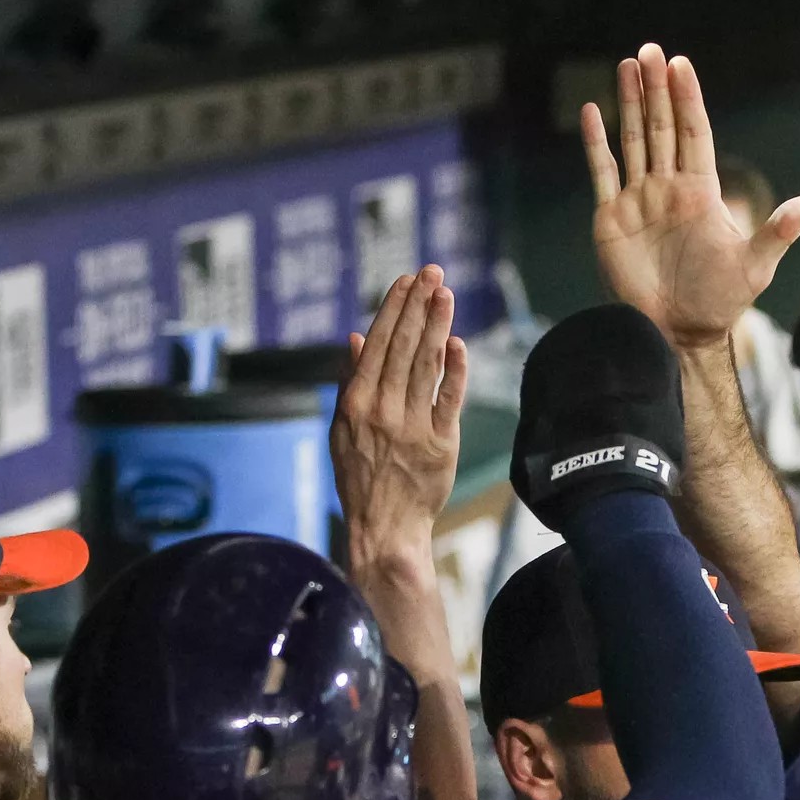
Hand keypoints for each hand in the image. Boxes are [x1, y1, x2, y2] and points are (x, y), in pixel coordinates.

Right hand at [333, 265, 467, 561]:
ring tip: (445, 293)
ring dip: (437, 325)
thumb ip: (350, 380)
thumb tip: (357, 336)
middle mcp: (383, 410)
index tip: (407, 280)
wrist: (384, 527)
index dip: (394, 309)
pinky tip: (458, 342)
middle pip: (404, 347)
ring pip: (427, 366)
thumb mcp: (341, 428)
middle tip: (432, 272)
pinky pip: (450, 399)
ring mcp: (412, 426)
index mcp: (356, 403)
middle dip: (418, 305)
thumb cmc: (359, 477)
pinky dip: (455, 370)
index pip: (378, 344)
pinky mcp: (440, 444)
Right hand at [581, 44, 799, 349]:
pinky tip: (593, 111)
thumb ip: (779, 231)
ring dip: (630, 103)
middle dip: (656, 89)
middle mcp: (669, 188)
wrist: (678, 333)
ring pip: (633, 140)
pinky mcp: (611, 218)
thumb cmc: (719, 302)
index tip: (681, 64)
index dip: (688, 98)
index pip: (694, 133)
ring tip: (626, 65)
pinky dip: (595, 143)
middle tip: (649, 50)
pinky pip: (603, 171)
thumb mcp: (755, 266)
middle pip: (662, 127)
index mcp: (701, 191)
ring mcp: (639, 200)